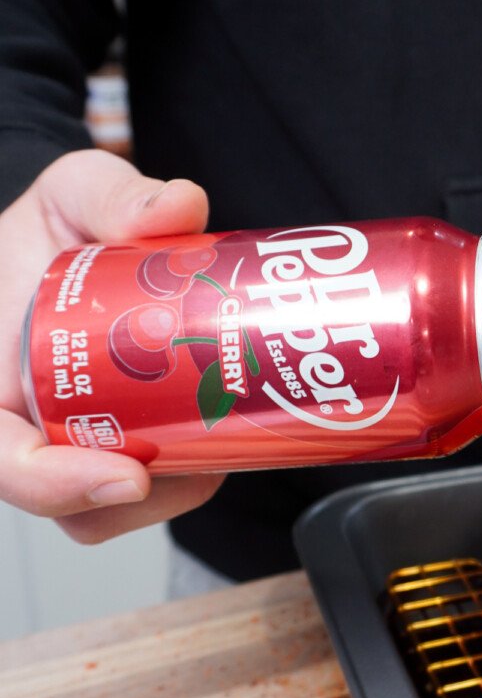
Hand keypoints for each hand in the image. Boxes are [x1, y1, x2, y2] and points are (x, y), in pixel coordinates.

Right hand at [0, 150, 224, 542]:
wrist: (84, 233)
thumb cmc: (56, 226)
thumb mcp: (75, 192)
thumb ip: (114, 195)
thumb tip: (178, 207)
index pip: (2, 460)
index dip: (52, 484)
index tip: (127, 475)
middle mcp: (30, 423)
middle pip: (76, 504)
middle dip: (148, 495)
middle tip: (212, 455)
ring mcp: (83, 438)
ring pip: (127, 504)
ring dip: (185, 482)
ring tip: (234, 435)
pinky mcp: (134, 437)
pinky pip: (164, 475)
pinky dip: (203, 464)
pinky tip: (241, 426)